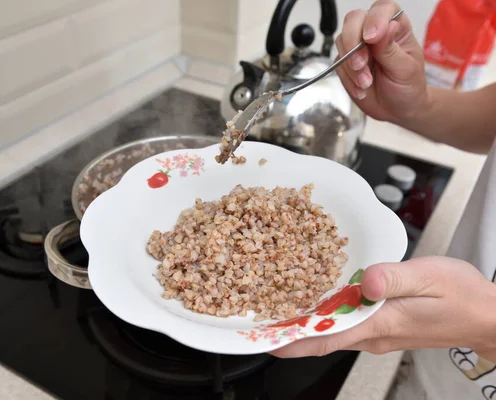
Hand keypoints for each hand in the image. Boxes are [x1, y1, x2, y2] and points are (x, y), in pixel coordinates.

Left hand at [270, 256, 495, 362]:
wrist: (487, 317)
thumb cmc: (462, 296)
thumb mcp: (429, 277)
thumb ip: (394, 277)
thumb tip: (364, 281)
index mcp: (380, 323)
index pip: (326, 338)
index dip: (293, 340)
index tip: (265, 340)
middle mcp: (373, 333)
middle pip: (321, 337)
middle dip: (289, 332)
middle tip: (260, 321)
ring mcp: (377, 333)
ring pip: (332, 332)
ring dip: (304, 325)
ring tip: (277, 310)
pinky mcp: (382, 326)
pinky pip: (346, 325)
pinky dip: (324, 318)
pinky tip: (315, 304)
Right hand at [336, 0, 428, 123]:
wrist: (397, 109)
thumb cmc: (408, 87)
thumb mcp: (405, 69)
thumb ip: (391, 49)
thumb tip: (387, 27)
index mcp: (396, 27)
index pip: (382, 9)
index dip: (375, 19)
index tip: (372, 38)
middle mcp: (375, 33)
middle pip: (354, 20)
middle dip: (353, 43)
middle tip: (361, 64)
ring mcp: (358, 47)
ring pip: (342, 41)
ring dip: (350, 65)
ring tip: (366, 82)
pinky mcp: (346, 63)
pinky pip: (337, 65)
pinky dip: (347, 78)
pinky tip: (361, 88)